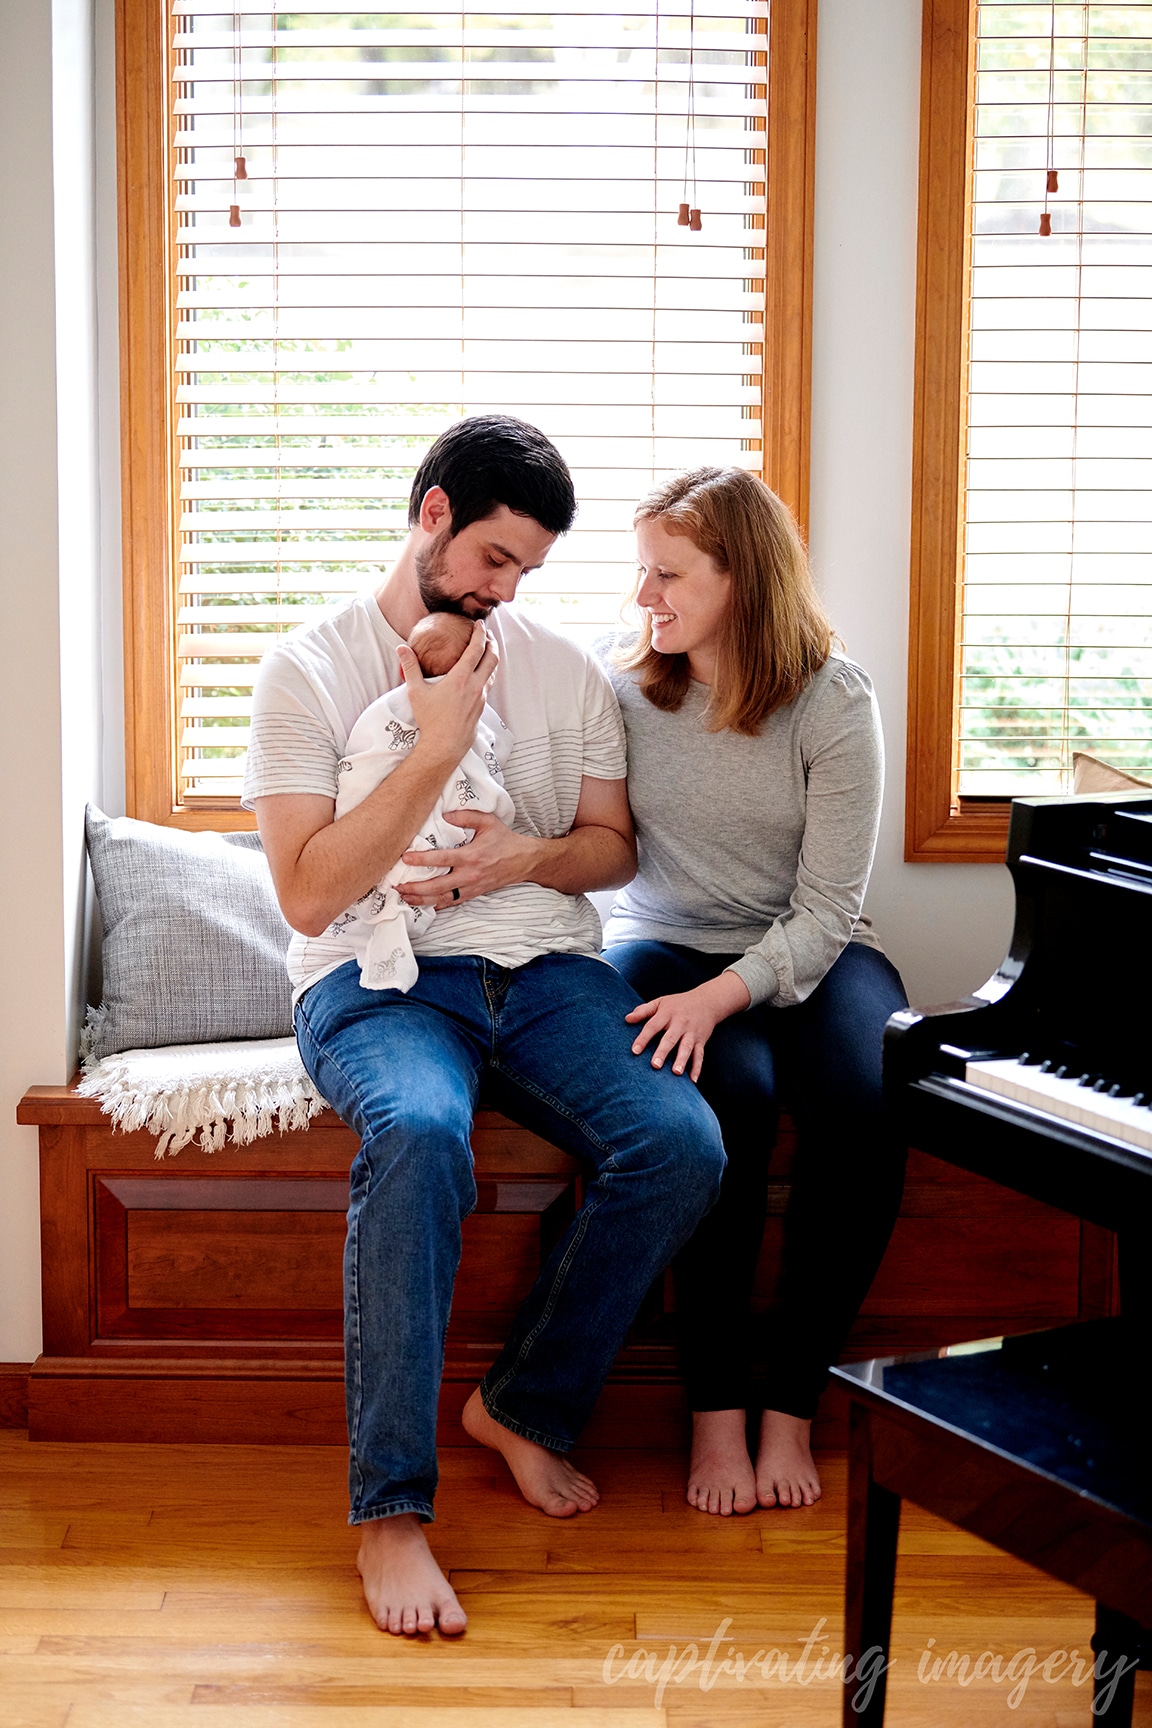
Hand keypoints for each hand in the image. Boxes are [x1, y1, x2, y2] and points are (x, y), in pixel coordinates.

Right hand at [398, 622, 497, 767]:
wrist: (445, 745)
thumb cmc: (430, 719)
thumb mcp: (416, 692)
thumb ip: (410, 667)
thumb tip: (401, 648)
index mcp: (461, 678)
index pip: (476, 649)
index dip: (479, 633)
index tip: (479, 624)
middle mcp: (476, 686)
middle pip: (492, 657)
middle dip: (492, 642)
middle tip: (487, 633)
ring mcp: (481, 697)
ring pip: (493, 671)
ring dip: (492, 657)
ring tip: (487, 649)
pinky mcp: (482, 707)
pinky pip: (489, 684)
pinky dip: (489, 672)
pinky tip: (482, 672)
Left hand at [398, 808, 542, 909]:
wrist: (524, 861)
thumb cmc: (504, 840)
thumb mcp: (488, 822)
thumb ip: (466, 816)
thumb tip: (445, 815)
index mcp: (471, 856)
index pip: (441, 859)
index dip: (422, 860)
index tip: (405, 859)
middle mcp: (469, 875)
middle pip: (437, 886)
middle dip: (415, 888)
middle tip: (398, 886)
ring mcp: (471, 887)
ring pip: (442, 899)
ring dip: (422, 899)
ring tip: (404, 897)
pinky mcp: (473, 894)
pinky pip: (451, 903)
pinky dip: (436, 905)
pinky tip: (423, 904)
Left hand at [625, 972, 751, 1081]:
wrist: (708, 1001)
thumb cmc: (679, 1004)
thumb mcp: (660, 1002)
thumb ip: (643, 1011)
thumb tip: (627, 1019)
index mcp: (667, 1014)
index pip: (653, 1026)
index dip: (643, 1038)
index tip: (635, 1051)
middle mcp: (680, 1023)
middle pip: (670, 1038)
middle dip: (663, 1052)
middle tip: (655, 1065)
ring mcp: (692, 1033)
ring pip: (687, 1047)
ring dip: (682, 1060)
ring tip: (675, 1072)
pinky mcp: (702, 1041)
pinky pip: (700, 1055)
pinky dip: (697, 1068)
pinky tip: (692, 1080)